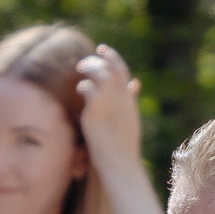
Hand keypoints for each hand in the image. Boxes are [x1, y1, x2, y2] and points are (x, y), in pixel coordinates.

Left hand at [74, 45, 143, 173]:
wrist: (120, 164)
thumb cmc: (124, 146)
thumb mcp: (130, 118)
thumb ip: (130, 99)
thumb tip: (135, 84)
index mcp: (129, 100)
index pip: (122, 71)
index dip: (113, 58)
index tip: (104, 50)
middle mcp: (121, 98)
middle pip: (110, 67)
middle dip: (98, 58)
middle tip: (85, 59)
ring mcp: (109, 103)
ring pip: (98, 73)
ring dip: (88, 67)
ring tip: (80, 69)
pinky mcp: (95, 111)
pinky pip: (86, 88)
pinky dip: (82, 86)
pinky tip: (79, 90)